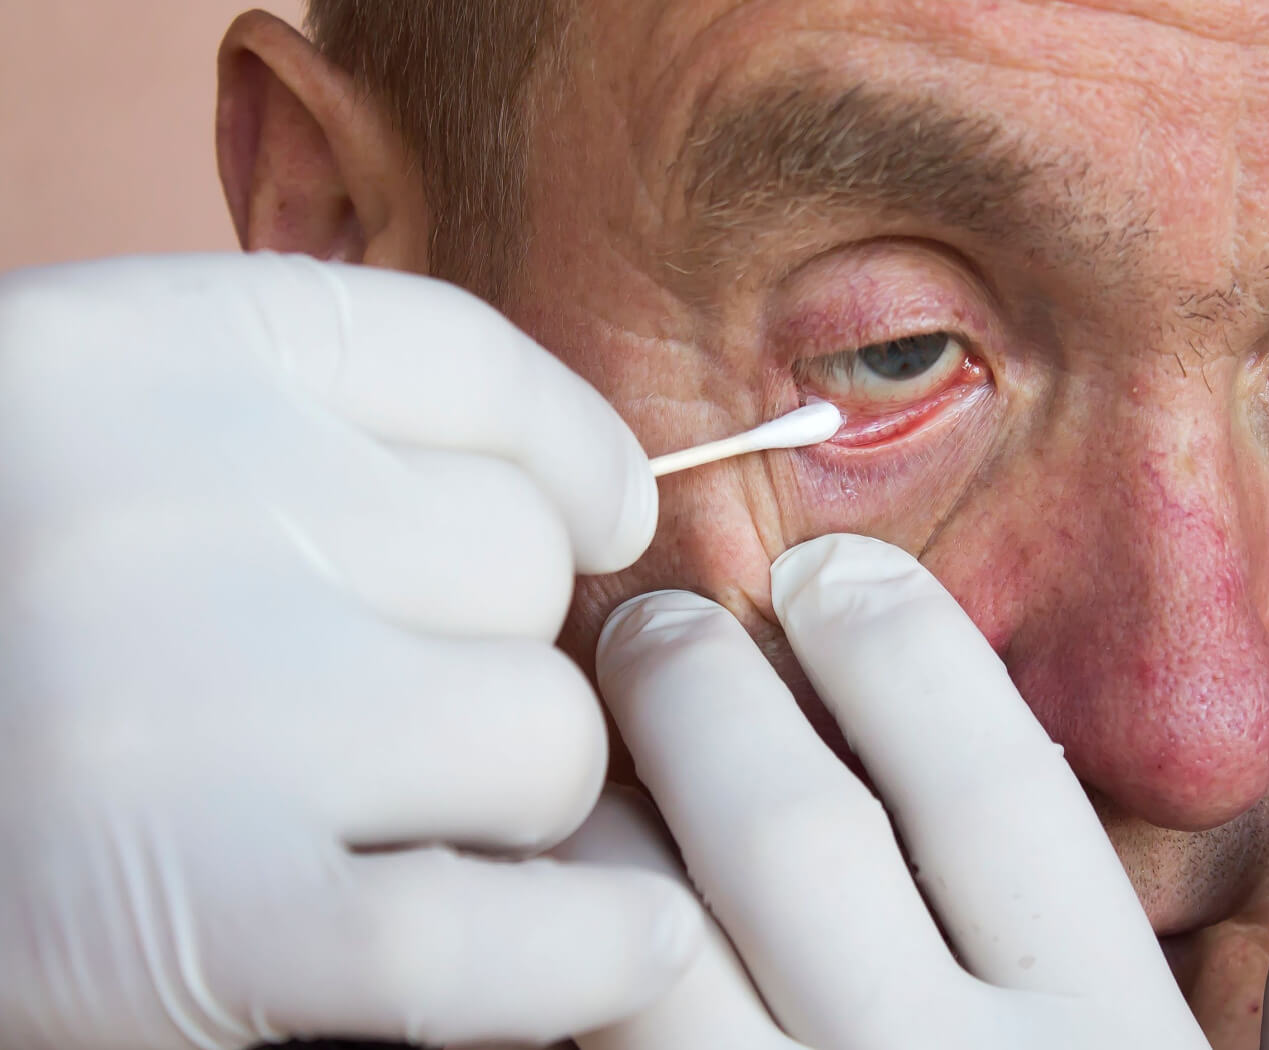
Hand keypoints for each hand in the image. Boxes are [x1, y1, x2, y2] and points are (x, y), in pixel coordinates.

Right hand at [0, 254, 702, 1049]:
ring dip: (509, 794)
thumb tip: (612, 504)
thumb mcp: (105, 441)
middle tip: (393, 705)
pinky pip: (492, 940)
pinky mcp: (201, 922)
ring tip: (386, 818)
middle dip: (496, 643)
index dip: (565, 456)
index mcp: (139, 352)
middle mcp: (166, 503)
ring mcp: (189, 713)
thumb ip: (318, 434)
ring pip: (542, 735)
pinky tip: (632, 942)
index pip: (471, 367)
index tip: (596, 519)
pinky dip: (591, 952)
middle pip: (523, 563)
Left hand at [564, 534, 1268, 1049]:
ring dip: (600, 827)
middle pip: (792, 840)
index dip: (897, 653)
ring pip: (651, 953)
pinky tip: (535, 907)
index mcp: (1099, 1047)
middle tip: (653, 624)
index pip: (988, 792)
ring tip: (569, 742)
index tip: (826, 573)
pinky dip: (552, 973)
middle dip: (704, 697)